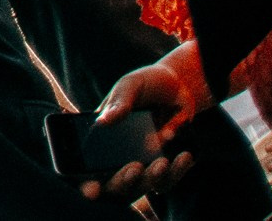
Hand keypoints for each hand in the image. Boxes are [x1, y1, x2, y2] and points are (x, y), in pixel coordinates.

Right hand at [79, 42, 206, 202]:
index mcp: (101, 136)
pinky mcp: (164, 164)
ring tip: (162, 163)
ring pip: (143, 185)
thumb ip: (119, 102)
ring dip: (152, 178)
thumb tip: (103, 122)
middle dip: (122, 181)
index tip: (92, 189)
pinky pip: (168, 179)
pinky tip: (184, 156)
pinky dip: (177, 170)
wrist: (180, 86)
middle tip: (134, 168)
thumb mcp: (131, 85)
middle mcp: (118, 155)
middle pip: (115, 183)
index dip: (87, 183)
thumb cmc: (147, 83)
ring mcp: (142, 161)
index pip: (87, 167)